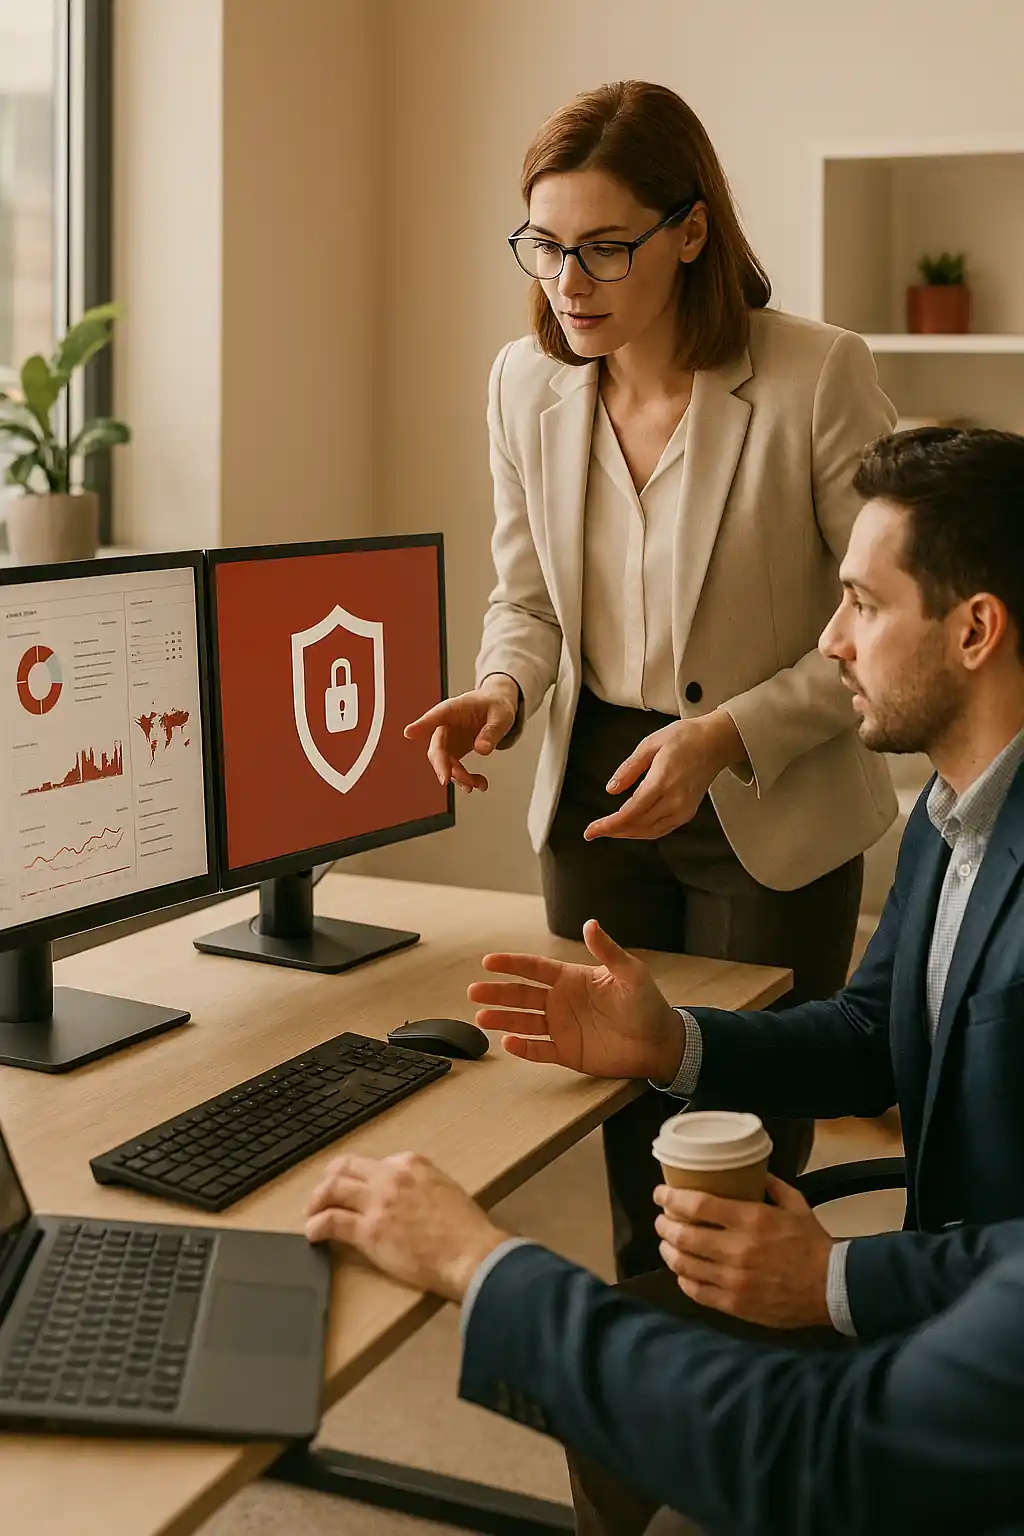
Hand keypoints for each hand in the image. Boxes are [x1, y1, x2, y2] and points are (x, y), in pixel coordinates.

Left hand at [305, 1152, 507, 1302]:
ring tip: (312, 1212)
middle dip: (330, 1178)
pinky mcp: (369, 1230)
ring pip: (333, 1189)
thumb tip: (405, 1195)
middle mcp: (391, 1176)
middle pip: (346, 1167)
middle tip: (322, 1194)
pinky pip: (332, 1221)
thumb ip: (420, 1184)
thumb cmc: (466, 1229)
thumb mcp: (445, 1189)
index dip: (359, 1176)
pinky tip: (312, 1233)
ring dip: (317, 1200)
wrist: (470, 1252)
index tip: (354, 1187)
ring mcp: (378, 1202)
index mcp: (411, 1163)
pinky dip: (316, 1225)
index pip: (373, 1162)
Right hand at [404, 675, 518, 792]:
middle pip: (436, 748)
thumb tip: (482, 750)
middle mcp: (445, 726)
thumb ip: (492, 731)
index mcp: (453, 709)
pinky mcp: (453, 753)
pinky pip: (455, 770)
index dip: (422, 725)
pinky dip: (466, 780)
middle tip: (447, 779)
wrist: (496, 709)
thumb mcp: (501, 715)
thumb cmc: (495, 705)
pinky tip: (481, 784)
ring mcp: (447, 741)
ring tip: (476, 784)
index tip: (409, 733)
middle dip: (442, 765)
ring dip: (458, 777)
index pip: (435, 717)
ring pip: (444, 764)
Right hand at [468, 918, 685, 1082]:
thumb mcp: (630, 973)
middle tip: (474, 991)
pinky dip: (524, 1048)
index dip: (512, 964)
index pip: (535, 969)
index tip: (489, 961)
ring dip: (503, 1019)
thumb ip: (607, 951)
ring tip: (482, 1017)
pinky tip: (508, 1042)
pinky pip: (540, 1050)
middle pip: (522, 995)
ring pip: (524, 1022)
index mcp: (572, 979)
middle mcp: (562, 1002)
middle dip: (498, 992)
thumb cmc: (647, 1004)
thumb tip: (590, 924)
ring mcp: (562, 1027)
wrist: (659, 1042)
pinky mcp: (567, 1052)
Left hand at [585, 711, 746, 840]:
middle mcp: (674, 800)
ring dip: (626, 834)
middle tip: (593, 832)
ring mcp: (683, 809)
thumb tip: (611, 790)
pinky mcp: (687, 813)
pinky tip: (630, 827)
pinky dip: (642, 832)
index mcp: (662, 781)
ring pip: (649, 832)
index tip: (590, 831)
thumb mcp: (650, 744)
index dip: (608, 825)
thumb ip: (629, 769)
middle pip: (637, 826)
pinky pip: (661, 830)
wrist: (716, 742)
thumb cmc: (684, 738)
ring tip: (608, 830)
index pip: (630, 813)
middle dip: (612, 831)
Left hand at [653, 1174, 833, 1329]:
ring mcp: (733, 1280)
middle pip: (683, 1236)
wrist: (833, 1288)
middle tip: (661, 1219)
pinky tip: (682, 1271)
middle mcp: (737, 1249)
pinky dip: (684, 1279)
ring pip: (684, 1265)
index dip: (672, 1198)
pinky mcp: (735, 1305)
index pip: (697, 1205)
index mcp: (751, 1219)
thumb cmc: (812, 1243)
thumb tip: (752, 1171)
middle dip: (664, 1225)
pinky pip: (697, 1292)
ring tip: (666, 1244)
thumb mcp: (796, 1204)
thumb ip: (771, 1186)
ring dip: (668, 1251)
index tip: (660, 1193)